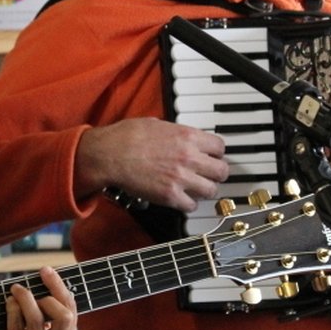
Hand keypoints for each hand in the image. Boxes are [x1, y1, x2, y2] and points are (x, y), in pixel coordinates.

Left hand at [0, 267, 77, 329]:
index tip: (45, 270)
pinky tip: (9, 302)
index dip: (59, 287)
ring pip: (36, 320)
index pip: (71, 311)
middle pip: (63, 316)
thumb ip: (50, 316)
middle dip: (47, 293)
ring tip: (15, 290)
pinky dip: (12, 309)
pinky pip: (16, 328)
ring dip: (25, 298)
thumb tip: (47, 279)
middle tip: (29, 286)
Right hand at [77, 118, 225, 211]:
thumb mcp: (156, 123)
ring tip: (196, 189)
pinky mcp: (170, 196)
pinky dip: (188, 204)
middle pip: (222, 171)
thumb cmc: (126, 137)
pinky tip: (181, 198)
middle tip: (209, 175)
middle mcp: (189, 157)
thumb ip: (175, 132)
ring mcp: (181, 178)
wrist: (109, 154)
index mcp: (187, 136)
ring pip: (211, 190)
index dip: (216, 153)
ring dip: (204, 190)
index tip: (212, 157)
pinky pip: (191, 205)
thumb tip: (181, 136)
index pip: (220, 147)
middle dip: (216, 173)